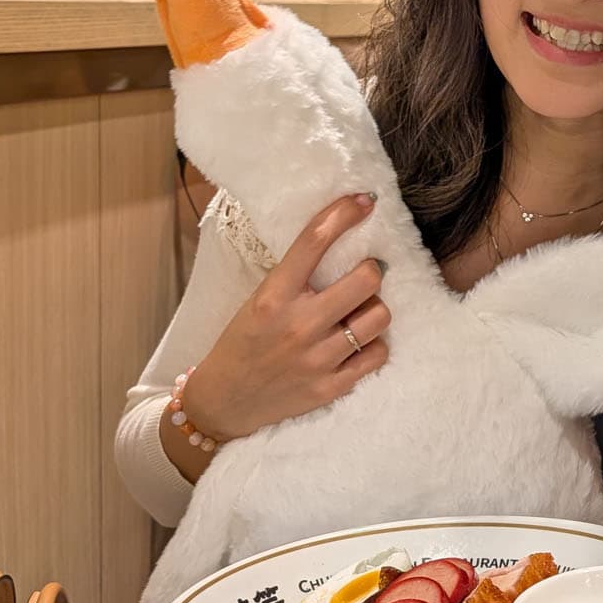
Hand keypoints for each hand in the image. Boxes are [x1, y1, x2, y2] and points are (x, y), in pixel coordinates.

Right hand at [185, 194, 389, 440]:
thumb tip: (342, 242)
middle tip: (365, 274)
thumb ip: (295, 277)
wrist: (223, 401)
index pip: (314, 241)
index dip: (345, 213)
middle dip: (372, 271)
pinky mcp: (330, 388)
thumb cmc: (243, 342)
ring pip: (379, 317)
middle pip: (367, 280)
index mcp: (274, 296)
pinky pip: (377, 354)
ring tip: (360, 312)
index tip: (365, 200)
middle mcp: (298, 324)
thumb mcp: (259, 299)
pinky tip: (359, 342)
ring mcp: (316, 359)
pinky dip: (374, 345)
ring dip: (375, 309)